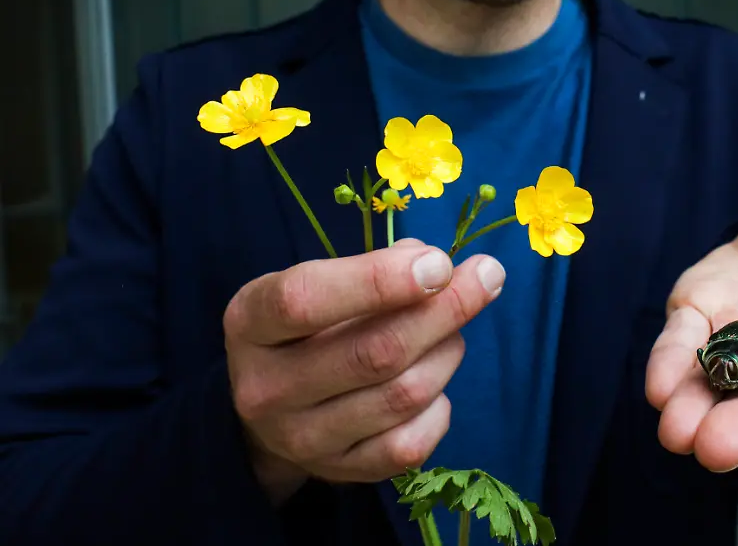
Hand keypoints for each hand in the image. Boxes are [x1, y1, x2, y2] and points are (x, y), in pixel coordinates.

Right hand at [222, 242, 505, 502]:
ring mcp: (300, 439)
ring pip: (403, 395)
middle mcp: (265, 387)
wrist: (274, 404)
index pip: (305, 299)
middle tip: (488, 276)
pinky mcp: (338, 473)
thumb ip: (375, 265)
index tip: (439, 263)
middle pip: (373, 352)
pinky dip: (439, 406)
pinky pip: (411, 443)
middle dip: (445, 310)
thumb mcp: (317, 281)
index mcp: (250, 322)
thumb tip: (439, 267)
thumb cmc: (309, 324)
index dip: (379, 279)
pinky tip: (436, 382)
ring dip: (447, 351)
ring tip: (454, 331)